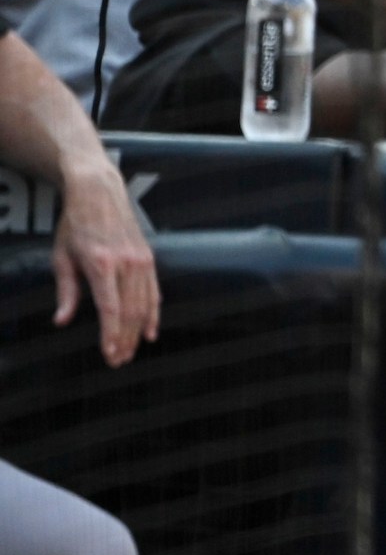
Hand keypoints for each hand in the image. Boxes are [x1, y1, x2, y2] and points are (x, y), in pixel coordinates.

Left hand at [52, 164, 155, 367]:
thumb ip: (65, 291)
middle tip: (119, 361)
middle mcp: (126, 263)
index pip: (110, 309)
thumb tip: (62, 320)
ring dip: (139, 332)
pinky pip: (155, 292)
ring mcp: (142, 260)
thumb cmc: (76, 224)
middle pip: (131, 312)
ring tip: (131, 352)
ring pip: (145, 305)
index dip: (110, 335)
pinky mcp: (149, 258)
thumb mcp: (61, 257)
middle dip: (125, 340)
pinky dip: (154, 313)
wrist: (100, 193)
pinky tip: (151, 331)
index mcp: (101, 264)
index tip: (109, 354)